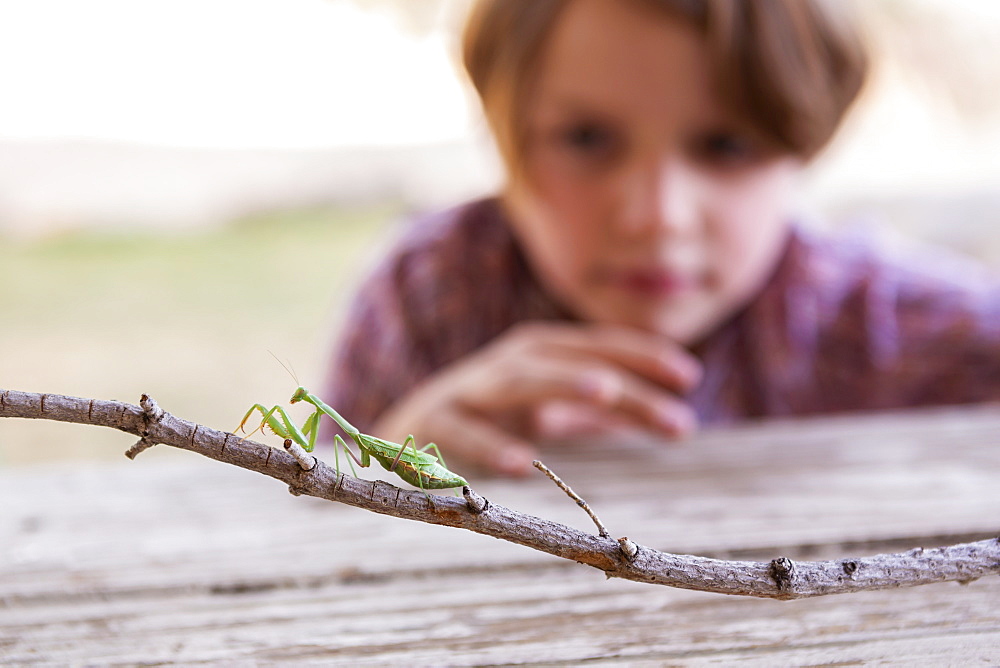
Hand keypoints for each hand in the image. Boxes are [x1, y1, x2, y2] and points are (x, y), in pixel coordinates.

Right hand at [371, 322, 702, 476]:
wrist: (401, 434)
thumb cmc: (493, 419)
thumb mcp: (555, 408)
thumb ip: (608, 410)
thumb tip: (678, 421)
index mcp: (535, 353)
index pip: (595, 346)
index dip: (642, 356)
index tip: (689, 377)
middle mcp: (506, 364)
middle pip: (568, 362)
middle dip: (620, 373)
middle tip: (670, 390)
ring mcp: (469, 391)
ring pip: (519, 380)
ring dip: (562, 381)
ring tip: (606, 391)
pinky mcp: (435, 425)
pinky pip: (465, 433)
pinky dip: (491, 445)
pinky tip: (522, 464)